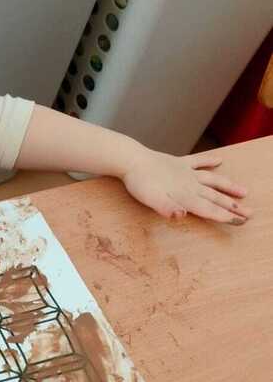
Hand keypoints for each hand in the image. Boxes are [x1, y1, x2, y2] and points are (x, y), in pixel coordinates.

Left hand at [121, 147, 251, 224]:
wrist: (131, 160)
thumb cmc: (140, 183)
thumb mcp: (150, 200)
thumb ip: (167, 209)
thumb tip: (181, 216)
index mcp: (184, 196)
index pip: (208, 209)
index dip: (224, 216)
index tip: (239, 221)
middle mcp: (190, 184)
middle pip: (216, 197)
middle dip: (233, 206)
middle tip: (250, 213)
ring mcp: (186, 172)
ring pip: (213, 180)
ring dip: (228, 186)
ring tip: (244, 191)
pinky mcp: (179, 162)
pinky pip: (198, 161)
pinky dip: (210, 160)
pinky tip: (219, 160)